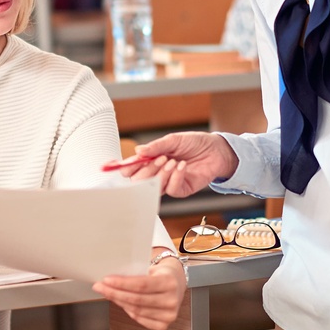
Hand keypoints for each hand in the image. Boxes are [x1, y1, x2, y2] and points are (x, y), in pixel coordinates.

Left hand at [93, 254, 184, 329]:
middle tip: (100, 287)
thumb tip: (110, 281)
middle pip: (136, 299)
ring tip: (108, 294)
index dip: (121, 283)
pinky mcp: (163, 325)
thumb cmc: (161, 275)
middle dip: (114, 293)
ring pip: (136, 311)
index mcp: (170, 282)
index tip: (106, 280)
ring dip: (118, 302)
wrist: (177, 284)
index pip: (141, 284)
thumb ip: (135, 275)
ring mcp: (169, 315)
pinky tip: (121, 303)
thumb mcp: (151, 269)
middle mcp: (171, 300)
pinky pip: (139, 319)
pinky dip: (128, 311)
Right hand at [119, 132, 238, 197]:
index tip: (113, 165)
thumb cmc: (195, 143)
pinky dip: (175, 177)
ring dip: (161, 173)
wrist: (216, 150)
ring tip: (172, 160)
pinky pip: (170, 190)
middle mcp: (157, 173)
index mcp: (151, 160)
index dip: (122, 167)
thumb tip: (138, 151)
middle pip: (137, 182)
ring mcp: (168, 183)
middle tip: (159, 158)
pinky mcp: (181, 189)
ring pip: (153, 187)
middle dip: (145, 170)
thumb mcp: (173, 140)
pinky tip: (181, 167)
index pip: (131, 169)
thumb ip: (155, 147)